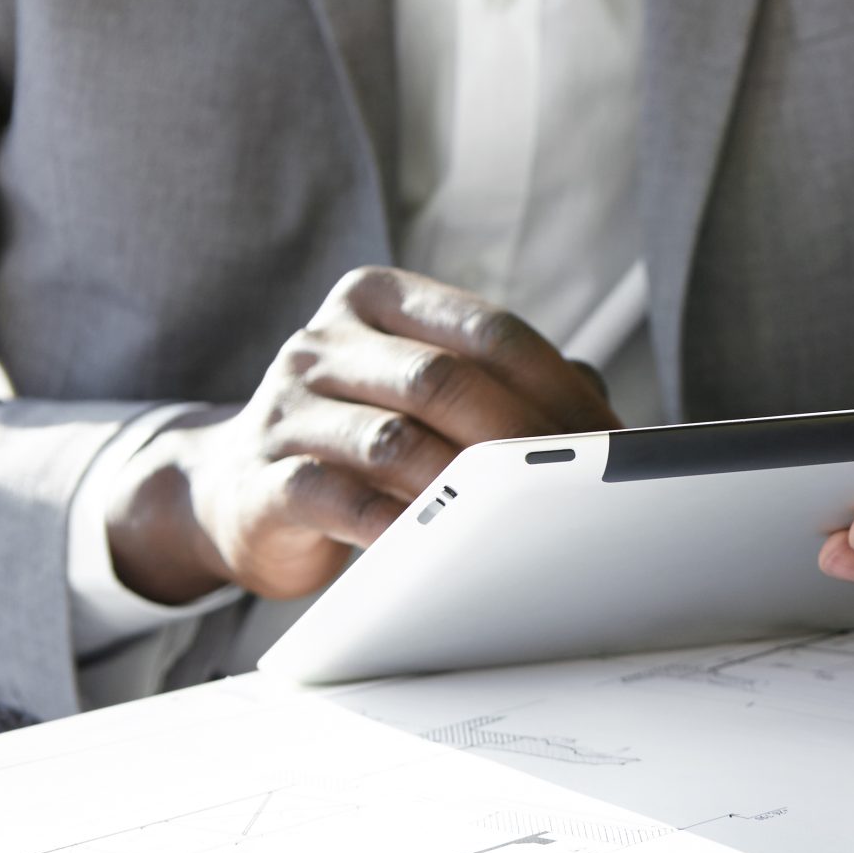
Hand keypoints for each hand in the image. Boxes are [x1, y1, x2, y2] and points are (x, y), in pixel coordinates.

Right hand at [104, 267, 620, 604]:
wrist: (235, 492)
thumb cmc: (362, 441)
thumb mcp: (428, 398)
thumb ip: (507, 392)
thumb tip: (616, 430)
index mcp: (379, 302)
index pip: (490, 331)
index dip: (563, 388)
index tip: (619, 444)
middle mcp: (326, 343)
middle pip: (446, 381)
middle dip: (524, 439)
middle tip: (580, 491)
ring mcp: (287, 408)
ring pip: (394, 440)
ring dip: (468, 487)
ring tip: (524, 523)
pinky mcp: (264, 482)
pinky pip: (338, 502)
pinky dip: (399, 527)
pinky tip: (444, 550)